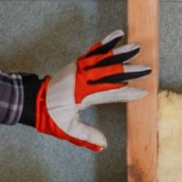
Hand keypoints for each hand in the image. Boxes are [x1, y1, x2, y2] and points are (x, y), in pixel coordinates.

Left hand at [34, 31, 149, 150]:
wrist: (34, 100)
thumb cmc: (51, 116)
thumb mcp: (67, 129)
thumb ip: (86, 136)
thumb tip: (103, 146)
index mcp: (82, 95)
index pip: (110, 93)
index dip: (127, 93)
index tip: (143, 92)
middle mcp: (82, 79)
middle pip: (111, 73)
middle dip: (130, 71)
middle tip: (147, 68)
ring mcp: (79, 69)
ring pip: (104, 58)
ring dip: (120, 52)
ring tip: (136, 47)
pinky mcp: (77, 64)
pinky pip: (94, 52)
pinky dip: (105, 44)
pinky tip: (117, 35)